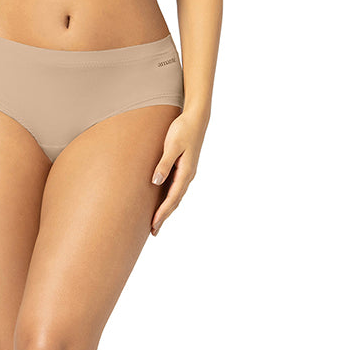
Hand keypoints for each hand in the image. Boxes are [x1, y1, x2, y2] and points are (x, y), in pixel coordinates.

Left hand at [149, 110, 206, 235]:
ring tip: (156, 222)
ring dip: (167, 210)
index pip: (172, 198)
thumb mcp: (172, 145)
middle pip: (175, 202)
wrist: (196, 118)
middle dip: (164, 216)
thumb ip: (164, 163)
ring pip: (176, 196)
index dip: (162, 212)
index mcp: (186, 172)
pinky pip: (176, 188)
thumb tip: (155, 182)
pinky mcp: (184, 168)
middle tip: (153, 231)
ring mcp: (187, 173)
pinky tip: (163, 203)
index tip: (153, 224)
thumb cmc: (183, 129)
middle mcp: (188, 176)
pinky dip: (169, 199)